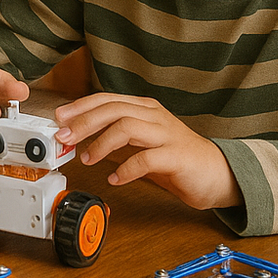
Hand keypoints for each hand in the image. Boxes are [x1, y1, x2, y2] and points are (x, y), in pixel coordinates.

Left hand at [53, 93, 242, 209]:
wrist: (218, 174)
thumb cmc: (176, 158)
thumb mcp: (141, 144)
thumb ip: (115, 140)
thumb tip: (80, 139)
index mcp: (145, 109)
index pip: (108, 99)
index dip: (81, 107)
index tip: (60, 118)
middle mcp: (155, 116)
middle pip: (114, 109)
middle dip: (84, 122)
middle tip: (65, 137)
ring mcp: (167, 134)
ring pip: (127, 127)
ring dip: (101, 143)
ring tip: (88, 159)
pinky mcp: (177, 156)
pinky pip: (146, 159)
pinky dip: (125, 169)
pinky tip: (115, 178)